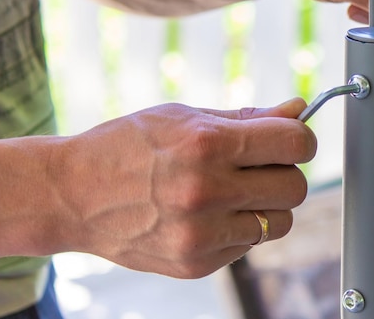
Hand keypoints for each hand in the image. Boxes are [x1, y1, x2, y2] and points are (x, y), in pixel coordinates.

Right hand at [51, 98, 315, 277]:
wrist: (72, 194)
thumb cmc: (128, 146)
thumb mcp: (184, 117)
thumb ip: (247, 118)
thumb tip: (297, 110)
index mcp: (205, 144)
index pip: (294, 143)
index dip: (301, 138)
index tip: (292, 140)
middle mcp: (206, 191)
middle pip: (295, 187)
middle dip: (285, 173)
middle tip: (259, 166)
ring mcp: (201, 234)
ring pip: (280, 222)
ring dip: (267, 205)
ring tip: (233, 192)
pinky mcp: (196, 263)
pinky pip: (249, 244)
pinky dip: (239, 228)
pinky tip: (208, 214)